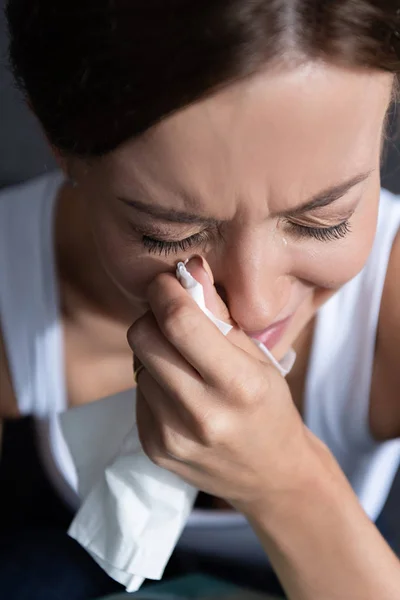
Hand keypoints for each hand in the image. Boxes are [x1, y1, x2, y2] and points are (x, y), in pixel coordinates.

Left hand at [128, 256, 312, 516]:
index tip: (165, 282)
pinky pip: (138, 392)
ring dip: (154, 349)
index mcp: (238, 385)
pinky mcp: (153, 447)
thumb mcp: (258, 358)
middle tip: (171, 317)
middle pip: (143, 338)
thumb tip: (190, 269)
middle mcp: (201, 414)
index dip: (164, 291)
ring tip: (183, 361)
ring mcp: (172, 435)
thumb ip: (220, 314)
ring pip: (137, 362)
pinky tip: (178, 390)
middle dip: (151, 316)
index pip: (179, 322)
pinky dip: (153, 379)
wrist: (272, 478)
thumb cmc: (270, 409)